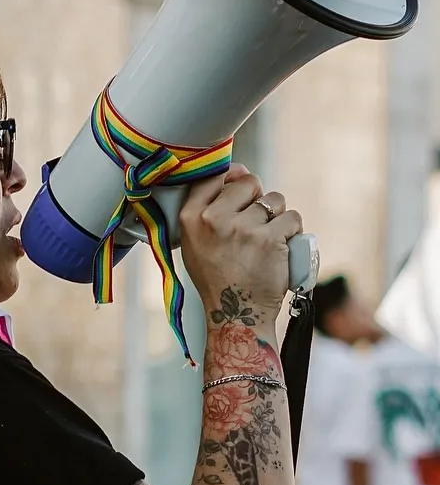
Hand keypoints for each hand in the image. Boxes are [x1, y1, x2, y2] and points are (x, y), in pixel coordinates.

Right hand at [178, 164, 301, 334]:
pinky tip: (283, 248)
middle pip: (249, 183)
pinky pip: (292, 218)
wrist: (236, 314)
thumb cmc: (218, 276)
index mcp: (190, 217)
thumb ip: (210, 206)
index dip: (232, 180)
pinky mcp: (270, 239)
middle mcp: (213, 218)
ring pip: (275, 200)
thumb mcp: (196, 241)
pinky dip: (294, 232)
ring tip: (269, 240)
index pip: (214, 176)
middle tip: (256, 226)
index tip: (239, 198)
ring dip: (278, 216)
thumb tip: (241, 170)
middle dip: (259, 200)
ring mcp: (243, 228)